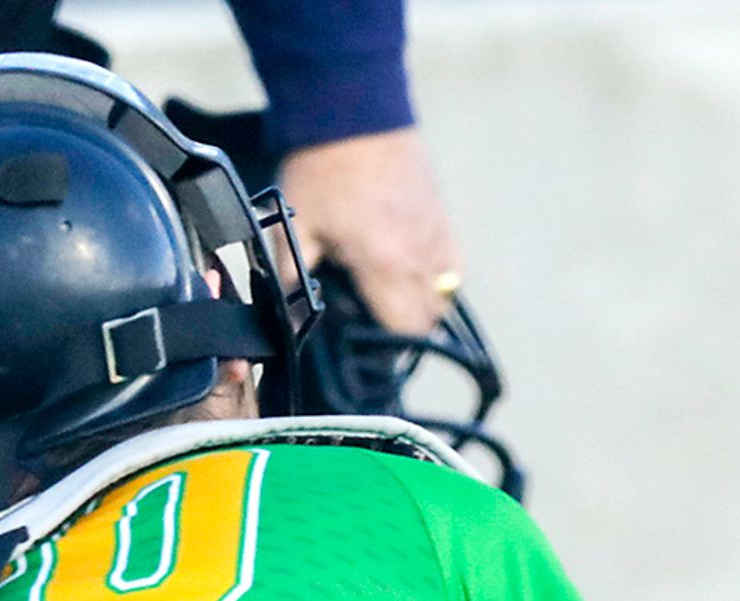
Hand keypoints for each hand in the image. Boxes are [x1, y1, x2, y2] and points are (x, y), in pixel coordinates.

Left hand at [274, 127, 464, 339]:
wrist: (355, 109)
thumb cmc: (323, 168)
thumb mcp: (297, 229)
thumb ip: (295, 281)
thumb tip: (288, 320)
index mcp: (387, 263)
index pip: (407, 331)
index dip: (388, 350)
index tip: (367, 351)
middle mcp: (422, 253)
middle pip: (430, 318)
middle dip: (404, 331)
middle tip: (372, 327)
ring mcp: (437, 231)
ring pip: (445, 292)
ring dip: (421, 305)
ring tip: (387, 302)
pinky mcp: (440, 213)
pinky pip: (451, 262)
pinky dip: (436, 277)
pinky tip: (407, 273)